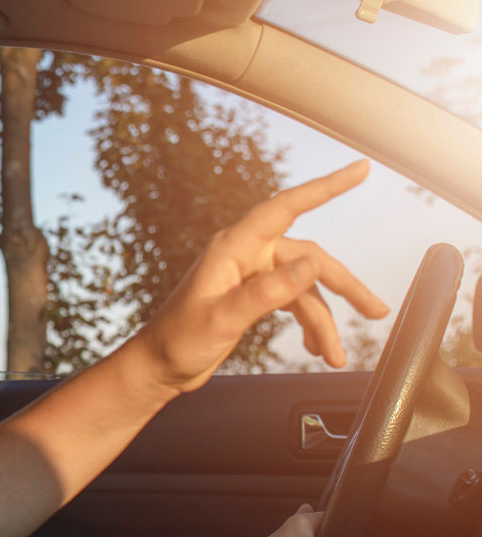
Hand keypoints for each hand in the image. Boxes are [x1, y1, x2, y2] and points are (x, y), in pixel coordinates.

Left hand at [133, 161, 389, 393]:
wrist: (159, 366)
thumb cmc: (178, 341)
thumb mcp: (222, 319)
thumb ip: (265, 293)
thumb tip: (310, 267)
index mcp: (233, 247)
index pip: (286, 207)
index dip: (325, 187)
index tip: (359, 170)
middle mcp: (246, 254)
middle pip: (310, 259)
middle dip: (344, 287)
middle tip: (377, 312)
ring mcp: (252, 274)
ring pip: (307, 287)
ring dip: (326, 321)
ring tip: (338, 355)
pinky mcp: (255, 295)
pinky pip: (295, 302)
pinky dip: (310, 325)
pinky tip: (318, 348)